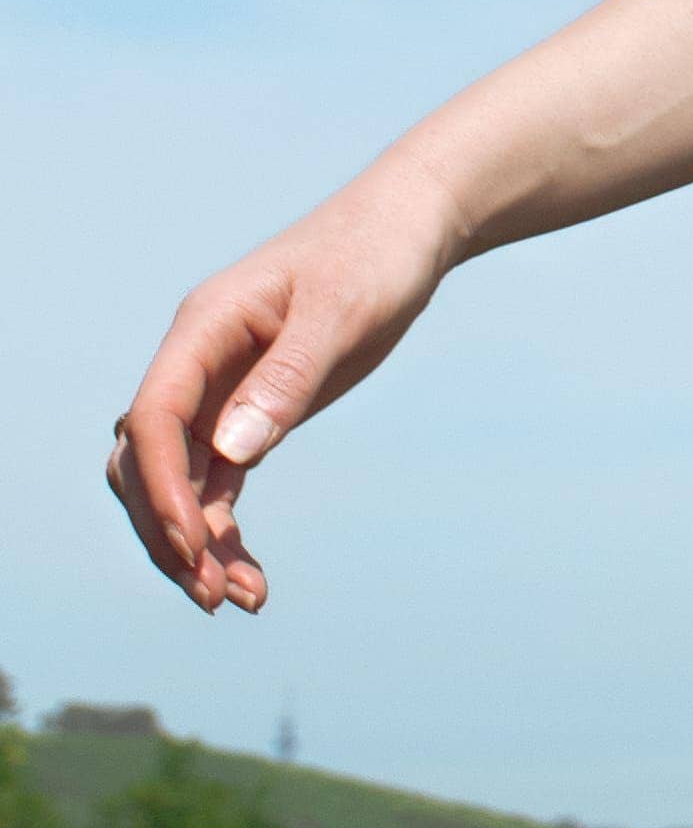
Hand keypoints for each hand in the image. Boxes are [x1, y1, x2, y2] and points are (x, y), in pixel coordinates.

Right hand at [110, 167, 461, 616]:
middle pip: (146, 462)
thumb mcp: (340, 312)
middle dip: (168, 530)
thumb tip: (230, 452)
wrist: (411, 227)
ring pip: (178, 483)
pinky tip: (250, 577)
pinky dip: (225, 531)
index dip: (161, 486)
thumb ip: (286, 378)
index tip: (193, 543)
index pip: (152, 418)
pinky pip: (218, 483)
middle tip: (212, 593)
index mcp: (203, 329)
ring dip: (196, 543)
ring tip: (239, 600)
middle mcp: (198, 363)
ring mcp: (220, 391)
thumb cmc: (375, 254)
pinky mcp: (251, 412)